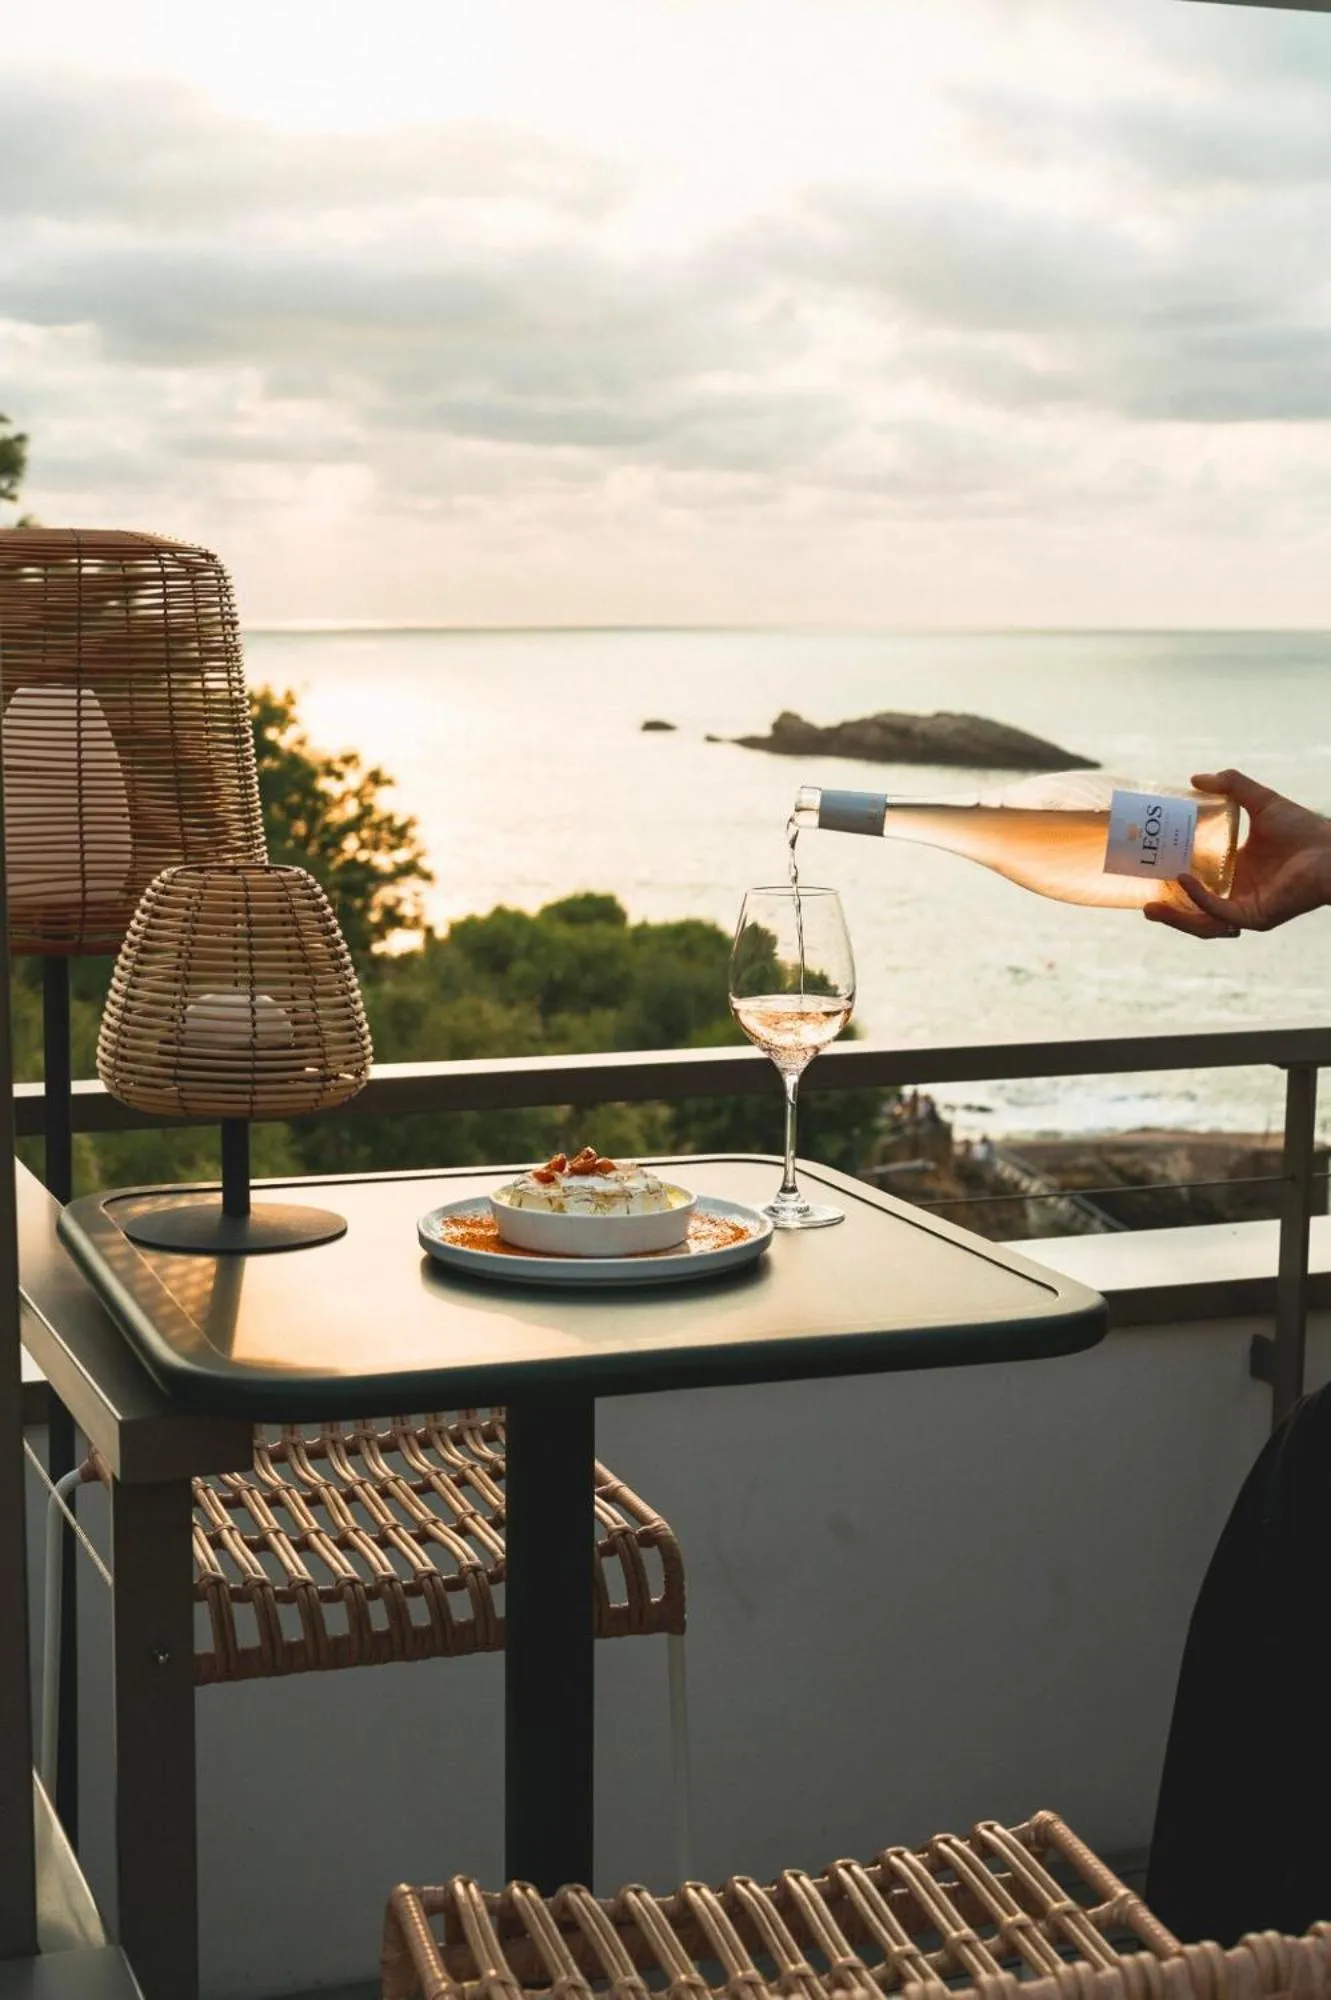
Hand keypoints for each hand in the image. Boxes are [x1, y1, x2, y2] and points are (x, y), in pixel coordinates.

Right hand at [1144, 770, 1330, 939]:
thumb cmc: (1304, 829)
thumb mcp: (1260, 801)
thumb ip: (1231, 785)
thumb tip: (1195, 779)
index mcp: (1237, 873)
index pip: (1199, 885)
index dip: (1173, 884)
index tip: (1150, 872)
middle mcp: (1239, 895)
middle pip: (1195, 912)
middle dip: (1169, 912)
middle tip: (1145, 902)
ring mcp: (1247, 909)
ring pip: (1203, 922)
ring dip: (1176, 917)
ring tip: (1153, 906)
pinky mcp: (1256, 916)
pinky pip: (1221, 912)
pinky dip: (1200, 900)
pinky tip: (1185, 881)